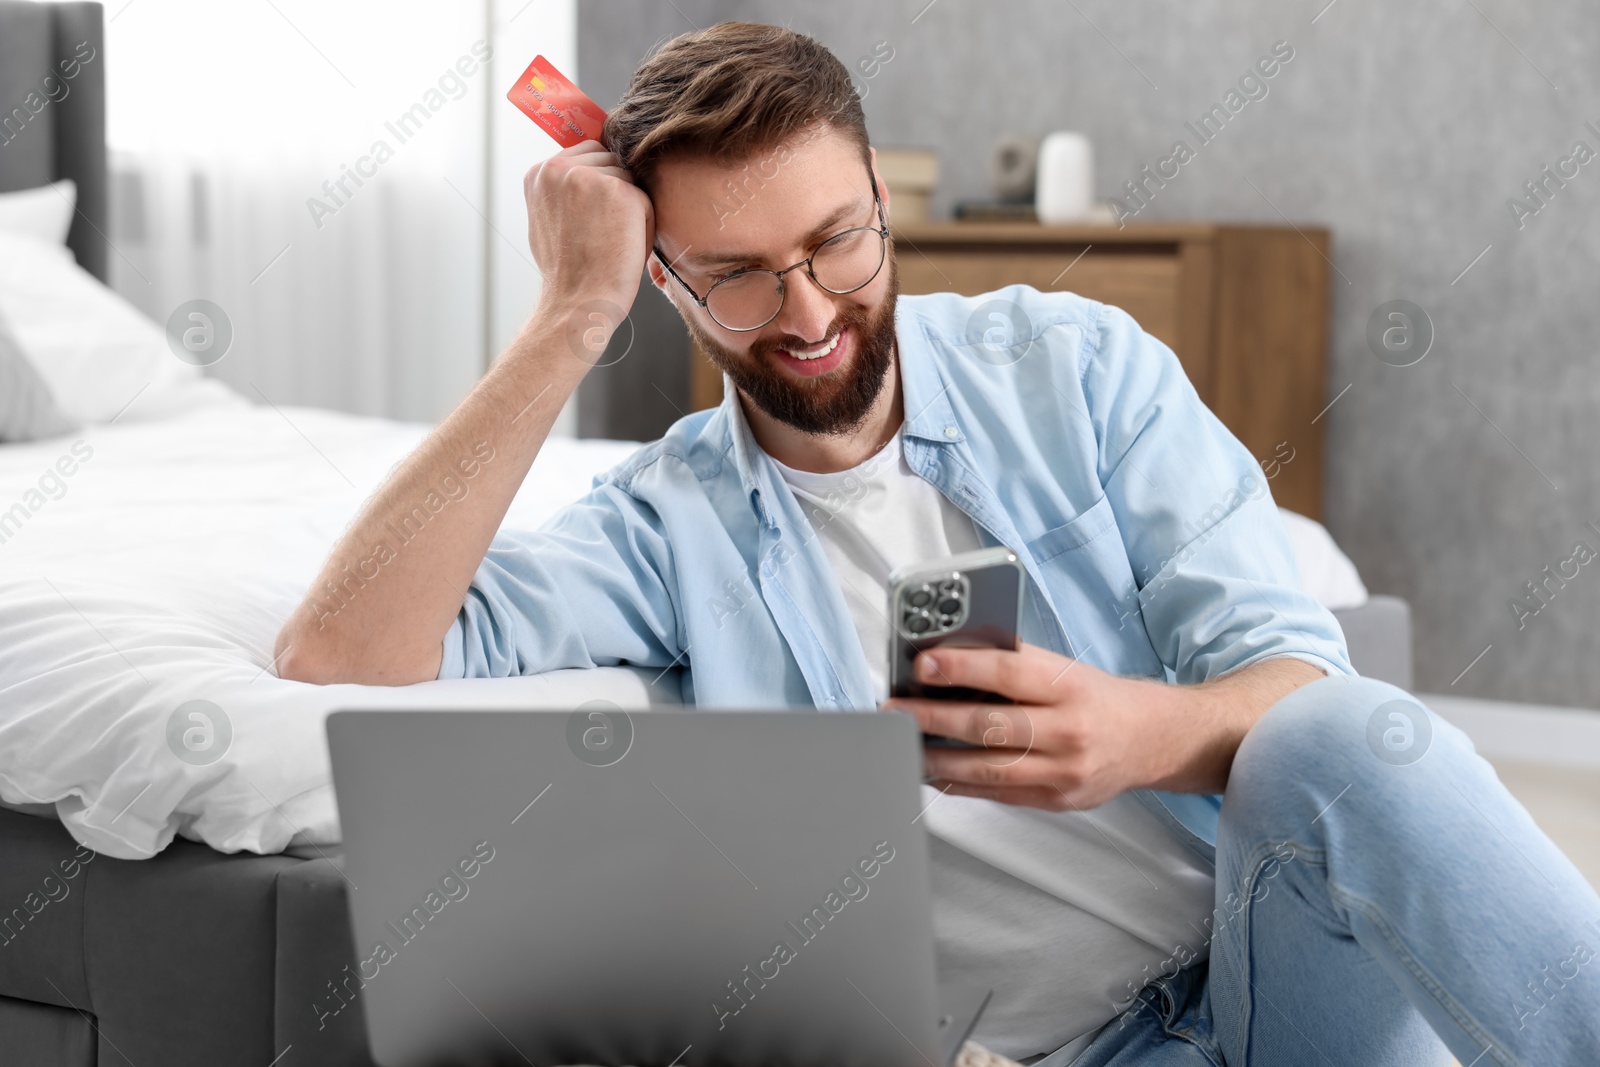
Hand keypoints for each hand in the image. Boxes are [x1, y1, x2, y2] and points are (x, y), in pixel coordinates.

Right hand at [523, 140, 653, 317]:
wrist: (577, 302)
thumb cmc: (567, 272)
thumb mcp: (549, 218)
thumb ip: (563, 190)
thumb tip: (586, 170)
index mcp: (539, 173)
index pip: (587, 153)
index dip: (599, 184)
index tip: (596, 214)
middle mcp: (559, 168)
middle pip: (611, 160)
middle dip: (615, 191)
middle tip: (602, 233)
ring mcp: (589, 176)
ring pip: (629, 179)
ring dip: (630, 208)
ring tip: (610, 240)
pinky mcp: (619, 191)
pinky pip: (646, 199)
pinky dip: (643, 225)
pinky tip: (622, 246)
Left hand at [882, 643, 1179, 810]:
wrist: (1149, 739)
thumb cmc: (1095, 698)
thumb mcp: (1063, 668)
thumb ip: (1012, 664)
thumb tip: (949, 658)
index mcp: (1069, 687)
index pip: (1007, 673)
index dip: (961, 668)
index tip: (922, 665)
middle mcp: (1068, 731)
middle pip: (990, 725)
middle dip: (934, 717)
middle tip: (895, 711)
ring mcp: (1063, 772)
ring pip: (988, 769)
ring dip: (937, 758)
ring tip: (904, 746)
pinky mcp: (1056, 801)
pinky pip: (997, 794)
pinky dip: (960, 783)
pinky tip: (934, 771)